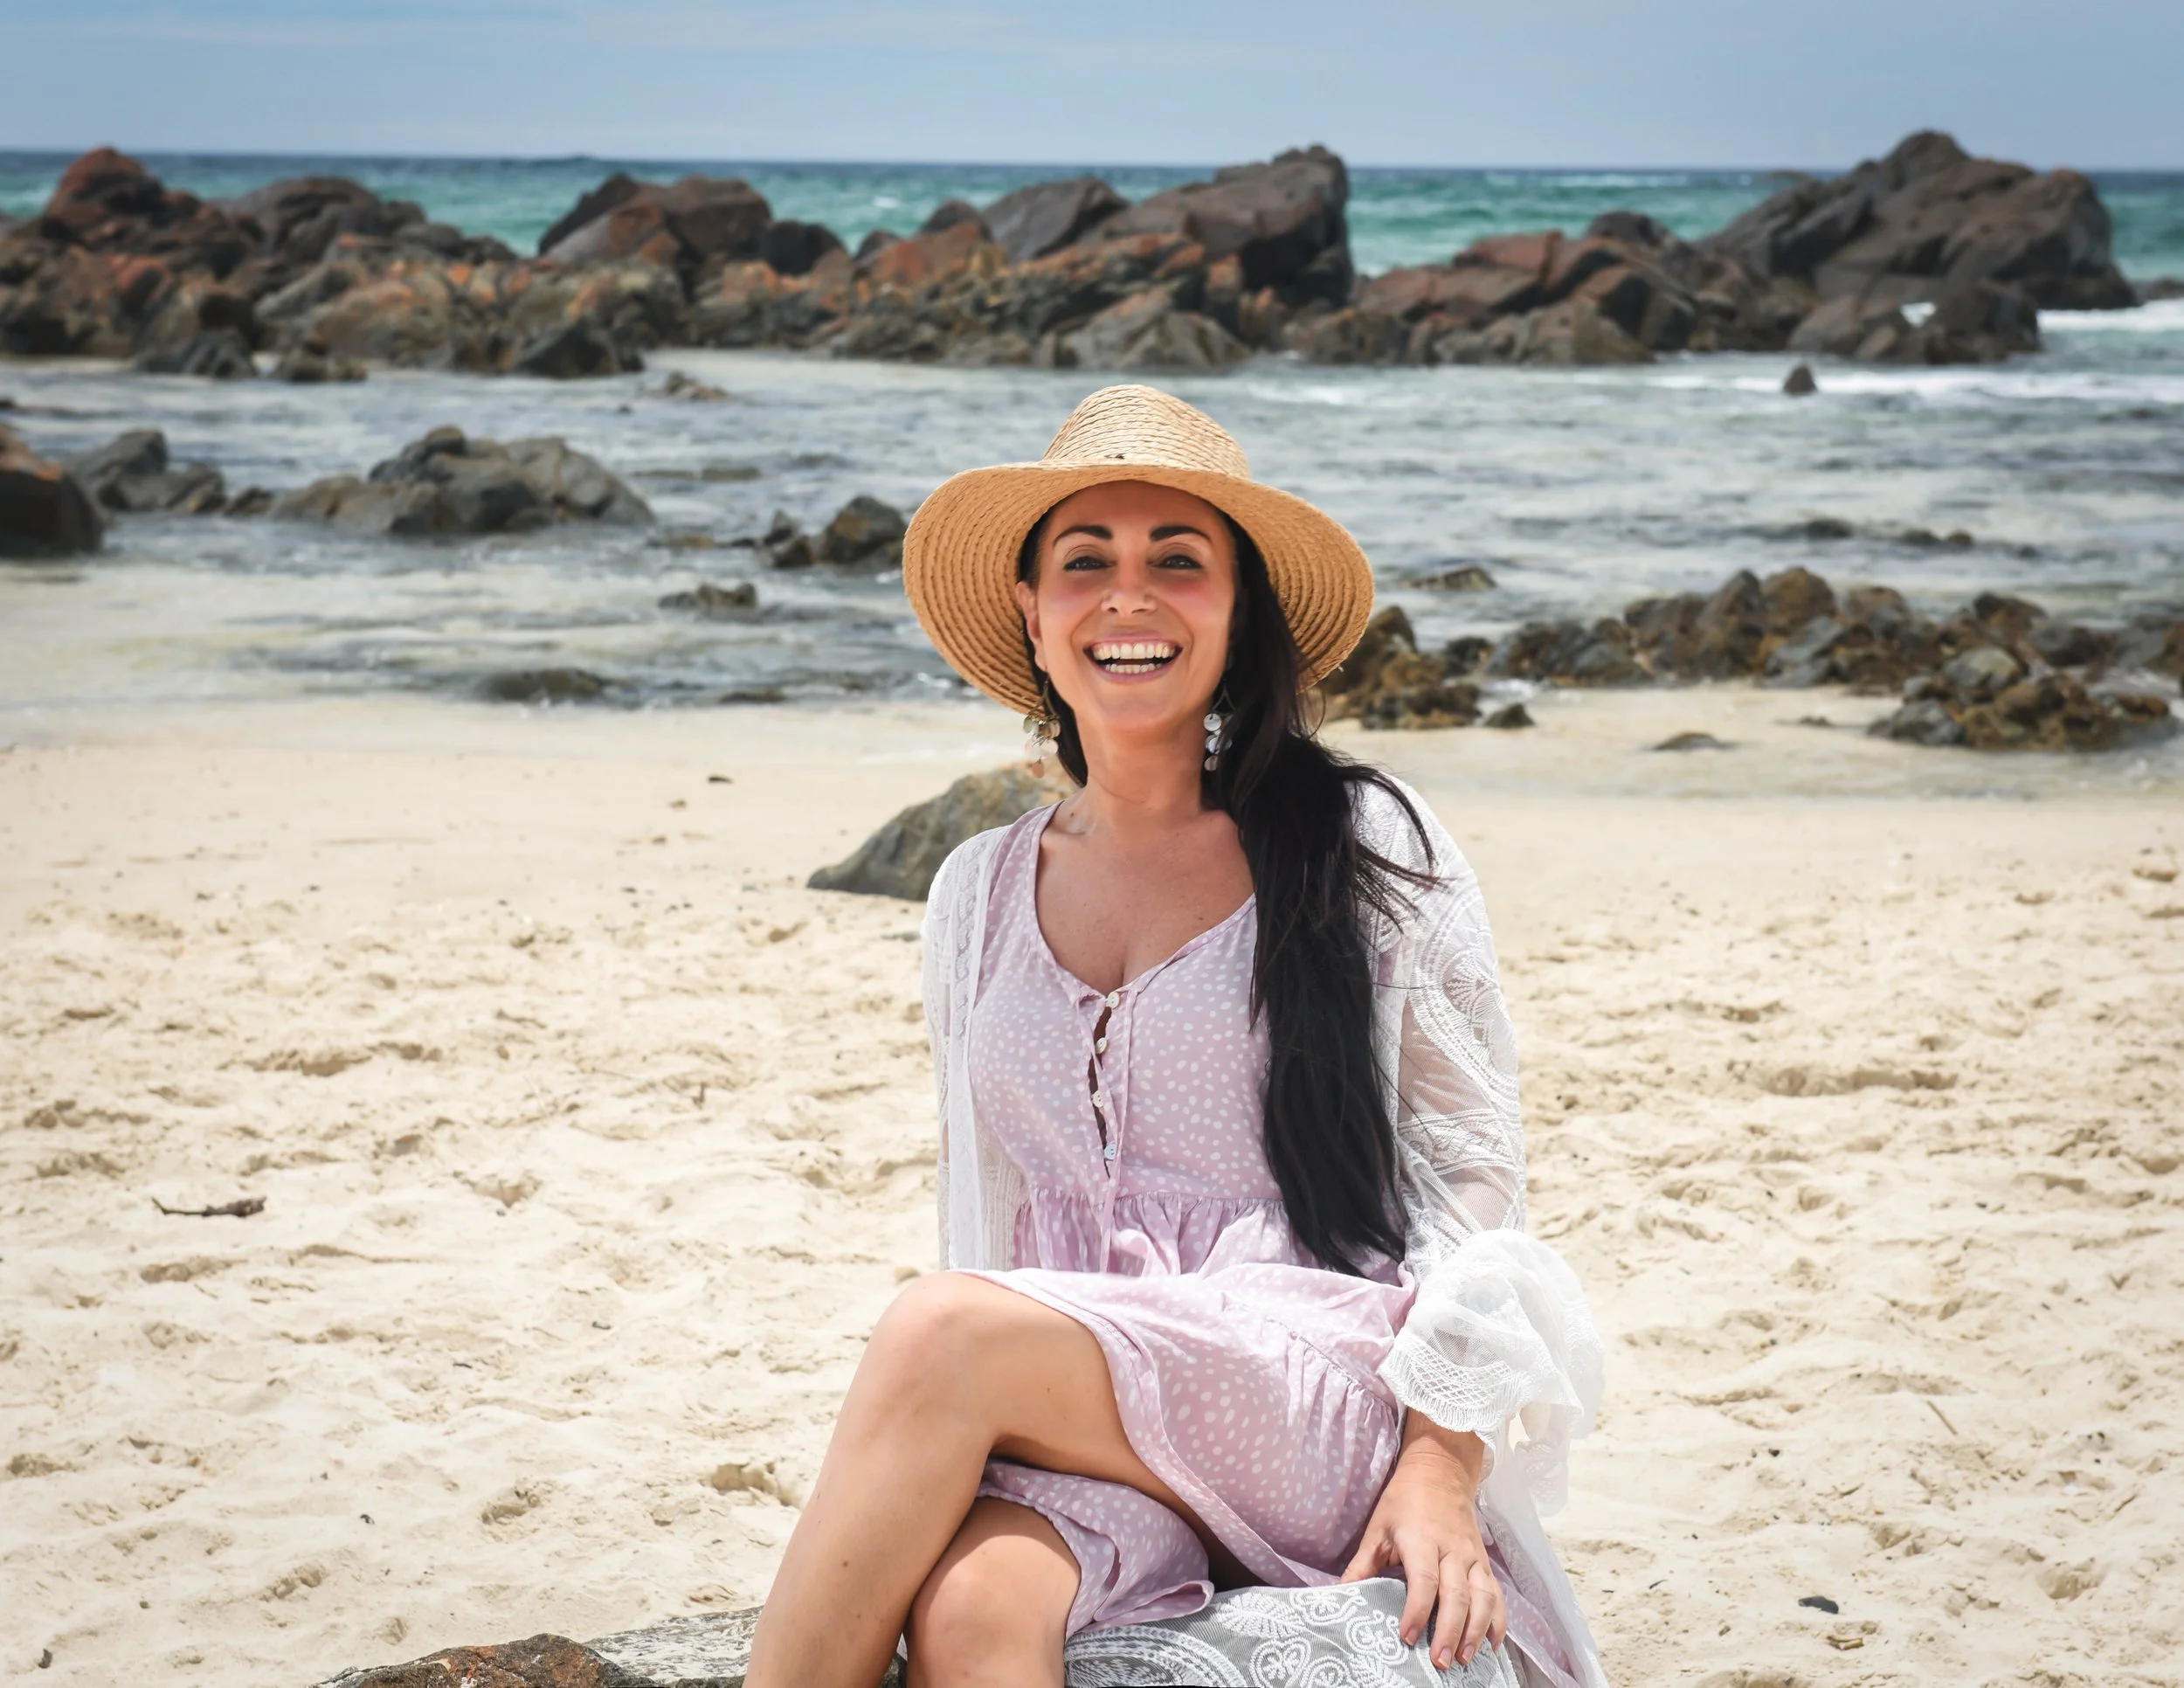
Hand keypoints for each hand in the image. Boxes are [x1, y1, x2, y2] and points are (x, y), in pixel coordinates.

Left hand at [1341, 1413, 1505, 1671]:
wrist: (1441, 1471)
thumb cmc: (1404, 1501)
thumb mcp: (1378, 1527)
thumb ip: (1362, 1564)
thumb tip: (1341, 1596)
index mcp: (1421, 1539)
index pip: (1422, 1579)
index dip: (1416, 1610)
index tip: (1407, 1637)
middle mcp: (1451, 1550)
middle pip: (1455, 1594)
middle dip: (1449, 1631)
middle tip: (1440, 1663)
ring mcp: (1472, 1556)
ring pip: (1482, 1597)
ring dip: (1475, 1630)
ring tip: (1464, 1659)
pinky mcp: (1485, 1562)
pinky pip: (1497, 1594)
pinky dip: (1498, 1621)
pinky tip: (1492, 1645)